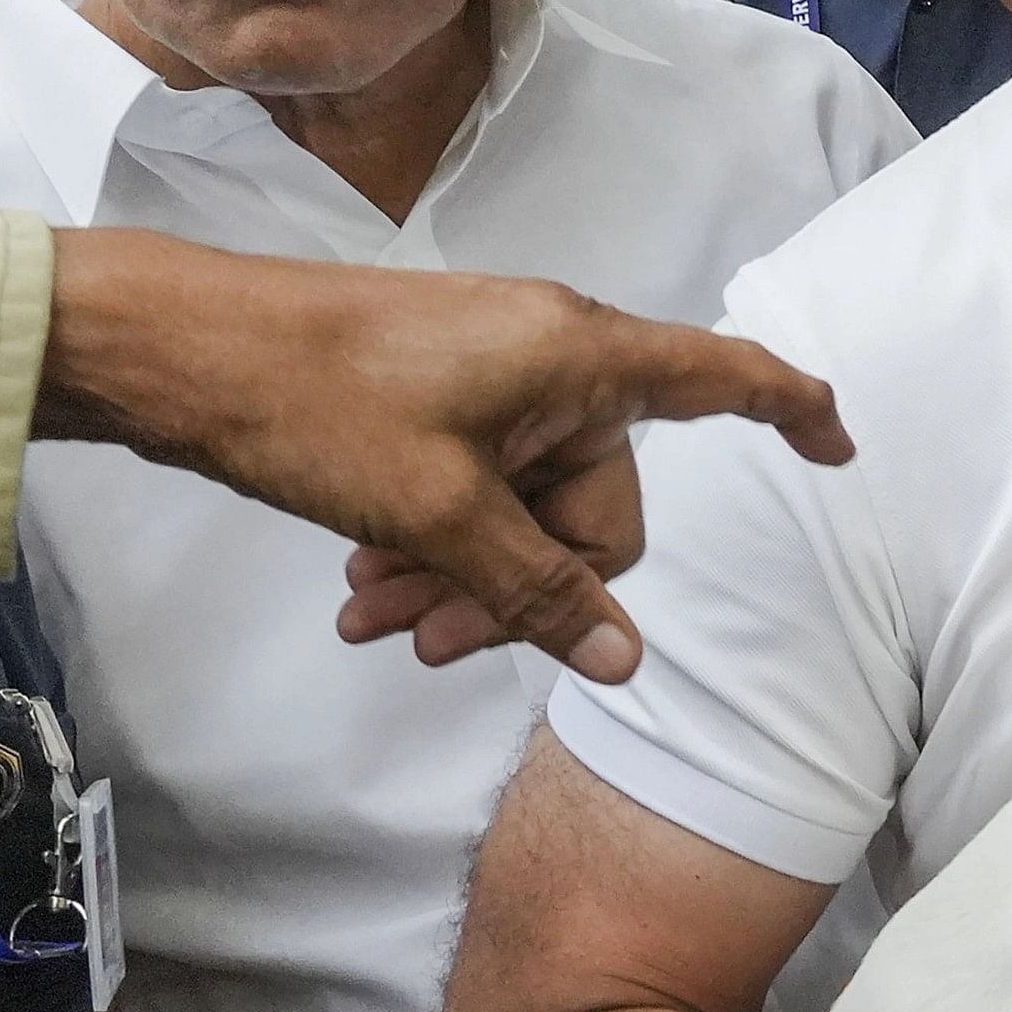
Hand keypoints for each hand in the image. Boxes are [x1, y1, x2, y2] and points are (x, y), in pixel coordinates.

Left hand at [33, 228, 853, 681]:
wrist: (172, 350)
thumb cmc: (315, 406)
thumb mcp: (437, 512)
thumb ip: (538, 589)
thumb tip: (624, 660)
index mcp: (579, 355)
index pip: (724, 375)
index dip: (792, 410)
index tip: (838, 450)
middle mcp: (549, 355)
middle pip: (598, 496)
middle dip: (532, 580)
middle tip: (432, 641)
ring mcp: (486, 375)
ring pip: (523, 506)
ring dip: (465, 577)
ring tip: (375, 625)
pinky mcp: (428, 396)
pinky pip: (470, 487)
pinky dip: (431, 543)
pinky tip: (363, 592)